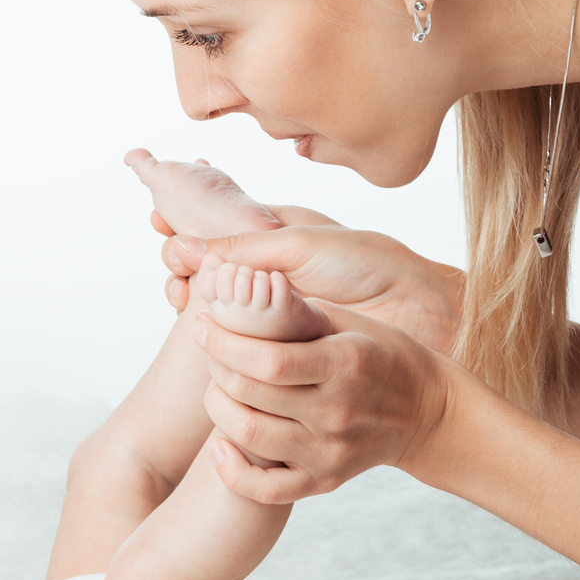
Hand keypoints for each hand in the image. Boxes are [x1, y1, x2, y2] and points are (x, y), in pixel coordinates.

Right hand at [157, 209, 462, 353]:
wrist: (421, 313)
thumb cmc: (369, 266)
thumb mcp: (300, 245)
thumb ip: (243, 246)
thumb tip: (182, 245)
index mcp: (271, 239)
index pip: (213, 232)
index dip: (185, 228)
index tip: (158, 226)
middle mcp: (266, 277)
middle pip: (206, 272)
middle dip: (180, 270)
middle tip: (172, 276)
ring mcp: (270, 317)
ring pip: (214, 311)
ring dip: (191, 305)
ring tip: (181, 303)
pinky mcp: (279, 353)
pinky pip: (236, 349)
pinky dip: (213, 345)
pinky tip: (202, 341)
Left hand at [193, 302, 457, 502]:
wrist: (428, 414)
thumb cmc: (383, 356)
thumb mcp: (352, 322)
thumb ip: (299, 312)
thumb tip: (243, 289)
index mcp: (345, 364)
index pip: (269, 359)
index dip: (224, 342)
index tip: (203, 325)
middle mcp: (337, 412)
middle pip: (250, 394)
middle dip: (215, 366)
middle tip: (209, 348)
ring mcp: (330, 451)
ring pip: (249, 437)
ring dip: (218, 409)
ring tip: (216, 387)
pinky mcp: (325, 480)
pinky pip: (266, 490)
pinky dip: (233, 472)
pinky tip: (220, 445)